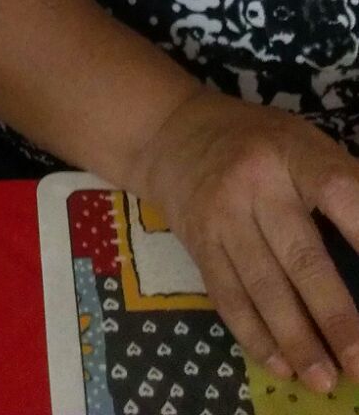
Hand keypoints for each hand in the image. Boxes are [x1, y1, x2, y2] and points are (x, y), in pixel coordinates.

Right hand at [136, 90, 358, 391]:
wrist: (171, 132)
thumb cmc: (256, 141)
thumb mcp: (301, 143)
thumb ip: (342, 184)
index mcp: (292, 152)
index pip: (338, 192)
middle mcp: (256, 184)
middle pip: (301, 256)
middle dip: (334, 315)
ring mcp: (222, 216)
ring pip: (263, 287)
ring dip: (296, 340)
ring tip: (324, 379)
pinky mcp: (198, 244)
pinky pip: (228, 296)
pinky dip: (255, 336)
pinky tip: (280, 364)